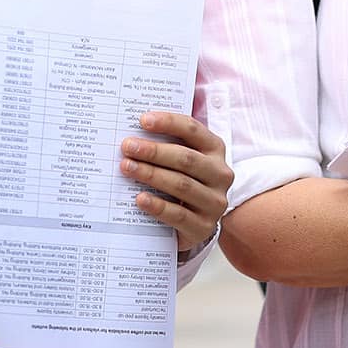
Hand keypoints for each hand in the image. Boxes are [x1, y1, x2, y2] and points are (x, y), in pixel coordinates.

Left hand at [120, 111, 231, 251]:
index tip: (142, 120)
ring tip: (127, 168)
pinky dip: (157, 205)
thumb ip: (165, 145)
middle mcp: (220, 174)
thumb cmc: (181, 180)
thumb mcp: (179, 161)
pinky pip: (178, 214)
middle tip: (127, 147)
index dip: (168, 123)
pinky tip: (140, 199)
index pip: (192, 130)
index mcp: (215, 149)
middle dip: (154, 151)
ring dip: (151, 175)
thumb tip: (133, 133)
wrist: (194, 223)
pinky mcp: (204, 227)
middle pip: (186, 158)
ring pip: (182, 185)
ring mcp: (215, 202)